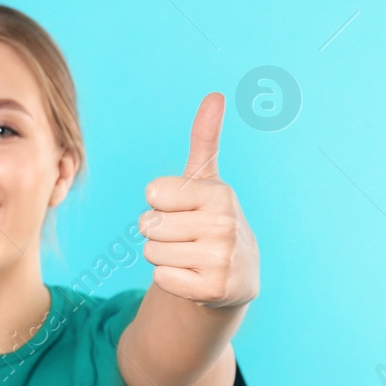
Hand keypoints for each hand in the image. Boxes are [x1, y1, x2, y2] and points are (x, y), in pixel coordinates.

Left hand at [139, 92, 259, 308]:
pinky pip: (161, 279)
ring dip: (163, 256)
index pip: (153, 193)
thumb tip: (214, 95)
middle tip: (186, 236)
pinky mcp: (213, 290)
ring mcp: (221, 259)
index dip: (159, 203)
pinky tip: (194, 277)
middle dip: (159, 232)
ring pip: (151, 253)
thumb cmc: (210, 220)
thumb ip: (205, 140)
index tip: (182, 208)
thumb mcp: (207, 181)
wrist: (236, 274)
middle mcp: (225, 224)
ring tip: (190, 255)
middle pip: (149, 225)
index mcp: (219, 193)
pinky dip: (170, 280)